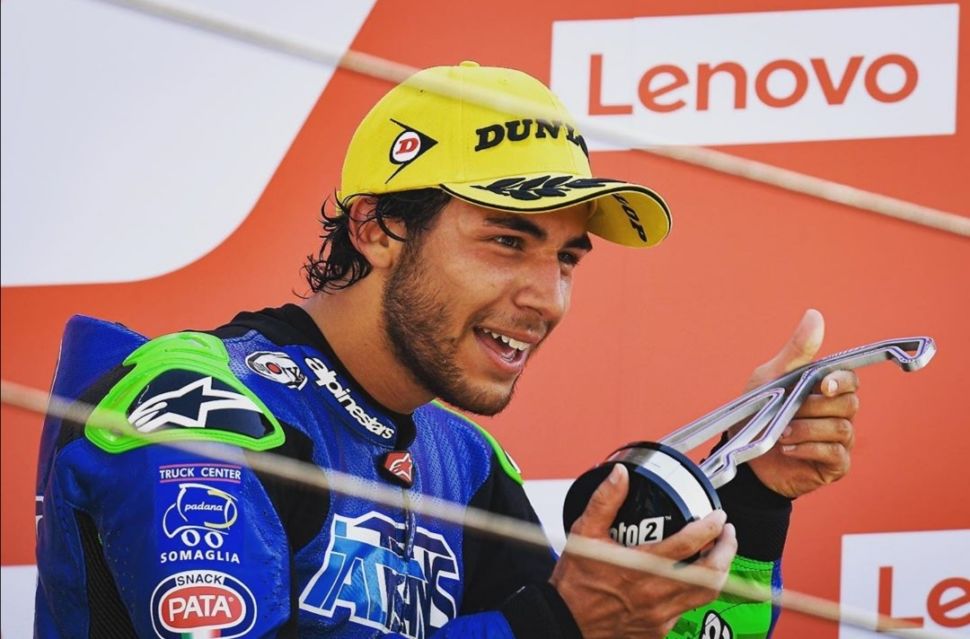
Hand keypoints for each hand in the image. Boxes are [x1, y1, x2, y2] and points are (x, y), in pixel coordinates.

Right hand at [550, 464, 736, 638]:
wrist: (565, 622)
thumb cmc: (575, 581)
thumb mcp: (584, 534)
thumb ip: (604, 501)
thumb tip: (620, 474)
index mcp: (640, 566)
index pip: (689, 544)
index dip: (710, 527)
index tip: (718, 516)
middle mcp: (655, 593)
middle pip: (709, 575)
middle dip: (726, 551)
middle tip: (728, 533)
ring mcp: (660, 615)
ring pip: (705, 595)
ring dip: (718, 572)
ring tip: (719, 554)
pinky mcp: (658, 629)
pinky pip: (686, 610)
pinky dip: (694, 592)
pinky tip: (689, 579)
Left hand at [741, 309, 858, 498]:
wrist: (743, 457)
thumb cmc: (758, 413)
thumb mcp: (771, 377)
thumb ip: (796, 350)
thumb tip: (815, 315)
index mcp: (824, 389)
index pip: (850, 378)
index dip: (842, 380)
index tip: (824, 384)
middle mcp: (837, 413)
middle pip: (848, 403)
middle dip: (814, 407)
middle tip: (788, 412)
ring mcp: (838, 440)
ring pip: (842, 428)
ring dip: (808, 429)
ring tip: (782, 433)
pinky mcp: (834, 465)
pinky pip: (836, 453)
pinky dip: (809, 449)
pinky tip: (788, 449)